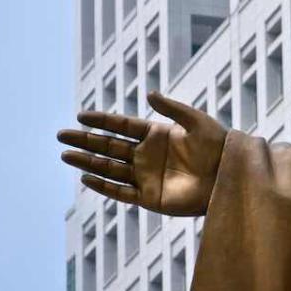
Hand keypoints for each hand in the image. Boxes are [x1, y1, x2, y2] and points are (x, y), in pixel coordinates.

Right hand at [57, 92, 226, 215]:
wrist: (229, 176)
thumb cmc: (218, 146)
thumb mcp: (197, 122)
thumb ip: (172, 108)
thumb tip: (148, 93)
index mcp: (157, 135)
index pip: (122, 126)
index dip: (102, 121)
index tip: (81, 116)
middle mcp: (147, 155)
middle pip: (109, 146)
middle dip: (85, 140)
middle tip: (61, 135)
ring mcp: (146, 176)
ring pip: (109, 168)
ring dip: (87, 161)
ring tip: (65, 154)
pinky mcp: (149, 197)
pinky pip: (120, 191)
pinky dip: (103, 185)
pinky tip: (86, 177)